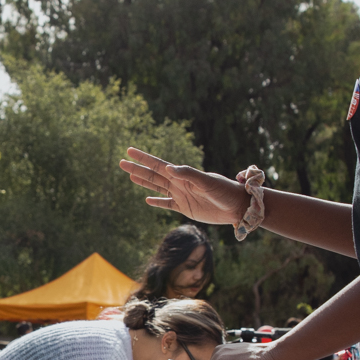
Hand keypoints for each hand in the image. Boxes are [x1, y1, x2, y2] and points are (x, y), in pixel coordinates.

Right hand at [119, 148, 249, 225]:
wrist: (237, 207)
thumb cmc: (225, 191)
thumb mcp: (207, 181)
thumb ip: (189, 174)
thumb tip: (169, 168)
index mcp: (182, 175)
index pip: (158, 165)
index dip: (143, 158)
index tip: (129, 151)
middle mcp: (179, 183)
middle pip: (153, 175)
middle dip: (137, 168)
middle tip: (121, 162)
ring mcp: (181, 195)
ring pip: (157, 187)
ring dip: (143, 182)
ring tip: (130, 176)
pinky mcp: (185, 208)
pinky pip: (167, 204)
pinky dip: (157, 202)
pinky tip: (147, 199)